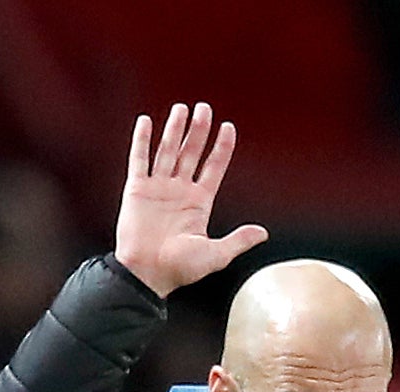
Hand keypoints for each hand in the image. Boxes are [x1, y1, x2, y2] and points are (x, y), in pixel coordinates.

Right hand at [114, 104, 267, 297]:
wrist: (145, 275)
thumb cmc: (179, 270)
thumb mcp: (216, 255)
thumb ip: (238, 240)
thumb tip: (263, 233)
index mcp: (199, 204)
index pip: (213, 167)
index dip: (221, 148)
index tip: (228, 127)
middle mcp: (179, 192)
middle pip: (191, 153)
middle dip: (198, 130)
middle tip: (204, 108)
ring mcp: (157, 189)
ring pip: (167, 151)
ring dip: (174, 129)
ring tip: (182, 108)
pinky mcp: (136, 191)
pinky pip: (139, 160)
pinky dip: (141, 140)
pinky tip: (146, 121)